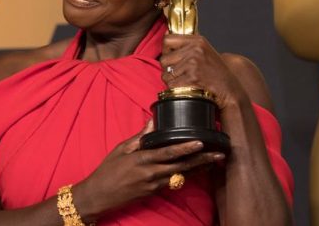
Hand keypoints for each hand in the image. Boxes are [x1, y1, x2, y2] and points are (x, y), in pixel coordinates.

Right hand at [73, 120, 223, 219]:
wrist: (98, 196)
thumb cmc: (107, 171)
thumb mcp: (121, 150)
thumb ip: (140, 137)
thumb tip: (153, 121)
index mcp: (142, 160)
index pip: (169, 152)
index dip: (186, 148)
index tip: (201, 142)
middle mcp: (151, 173)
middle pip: (182, 166)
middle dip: (202, 160)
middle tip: (220, 154)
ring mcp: (154, 185)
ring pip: (182, 175)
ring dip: (199, 168)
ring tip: (215, 162)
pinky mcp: (154, 193)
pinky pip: (174, 182)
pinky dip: (187, 175)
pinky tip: (198, 170)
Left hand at [159, 34, 246, 108]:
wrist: (229, 87)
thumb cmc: (216, 71)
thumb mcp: (204, 50)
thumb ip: (187, 43)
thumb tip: (167, 34)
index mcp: (197, 41)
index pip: (167, 40)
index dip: (165, 50)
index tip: (170, 56)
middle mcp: (195, 50)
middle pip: (164, 59)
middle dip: (168, 69)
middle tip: (179, 73)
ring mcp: (193, 64)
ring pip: (166, 74)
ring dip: (172, 80)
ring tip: (185, 80)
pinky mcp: (192, 78)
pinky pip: (172, 85)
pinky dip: (176, 89)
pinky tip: (186, 87)